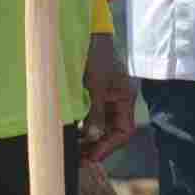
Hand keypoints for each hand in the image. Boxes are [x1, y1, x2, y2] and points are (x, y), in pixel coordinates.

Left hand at [80, 34, 135, 165]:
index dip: (108, 147)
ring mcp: (106, 98)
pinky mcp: (93, 95)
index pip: (123, 132)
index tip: (91, 158)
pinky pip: (90, 117)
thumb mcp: (95, 86)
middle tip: (78, 159)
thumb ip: (95, 112)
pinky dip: (81, 127)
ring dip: (87, 139)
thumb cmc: (95, 56)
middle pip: (112, 132)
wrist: (88, 34)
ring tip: (72, 150)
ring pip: (100, 126)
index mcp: (125, 99)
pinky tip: (70, 134)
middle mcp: (118, 101)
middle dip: (96, 147)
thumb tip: (92, 137)